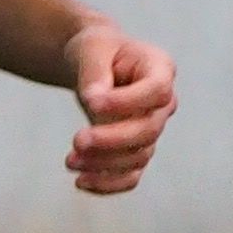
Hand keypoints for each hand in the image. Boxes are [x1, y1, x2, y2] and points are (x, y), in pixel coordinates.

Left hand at [61, 19, 177, 195]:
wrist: (96, 63)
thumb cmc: (97, 50)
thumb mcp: (92, 48)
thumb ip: (94, 73)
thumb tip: (94, 102)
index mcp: (159, 69)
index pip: (156, 90)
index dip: (127, 102)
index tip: (91, 102)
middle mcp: (163, 103)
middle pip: (148, 130)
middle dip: (112, 140)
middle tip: (77, 140)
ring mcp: (152, 129)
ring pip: (138, 156)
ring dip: (104, 164)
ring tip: (70, 161)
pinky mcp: (136, 150)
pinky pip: (131, 176)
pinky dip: (108, 184)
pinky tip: (80, 182)